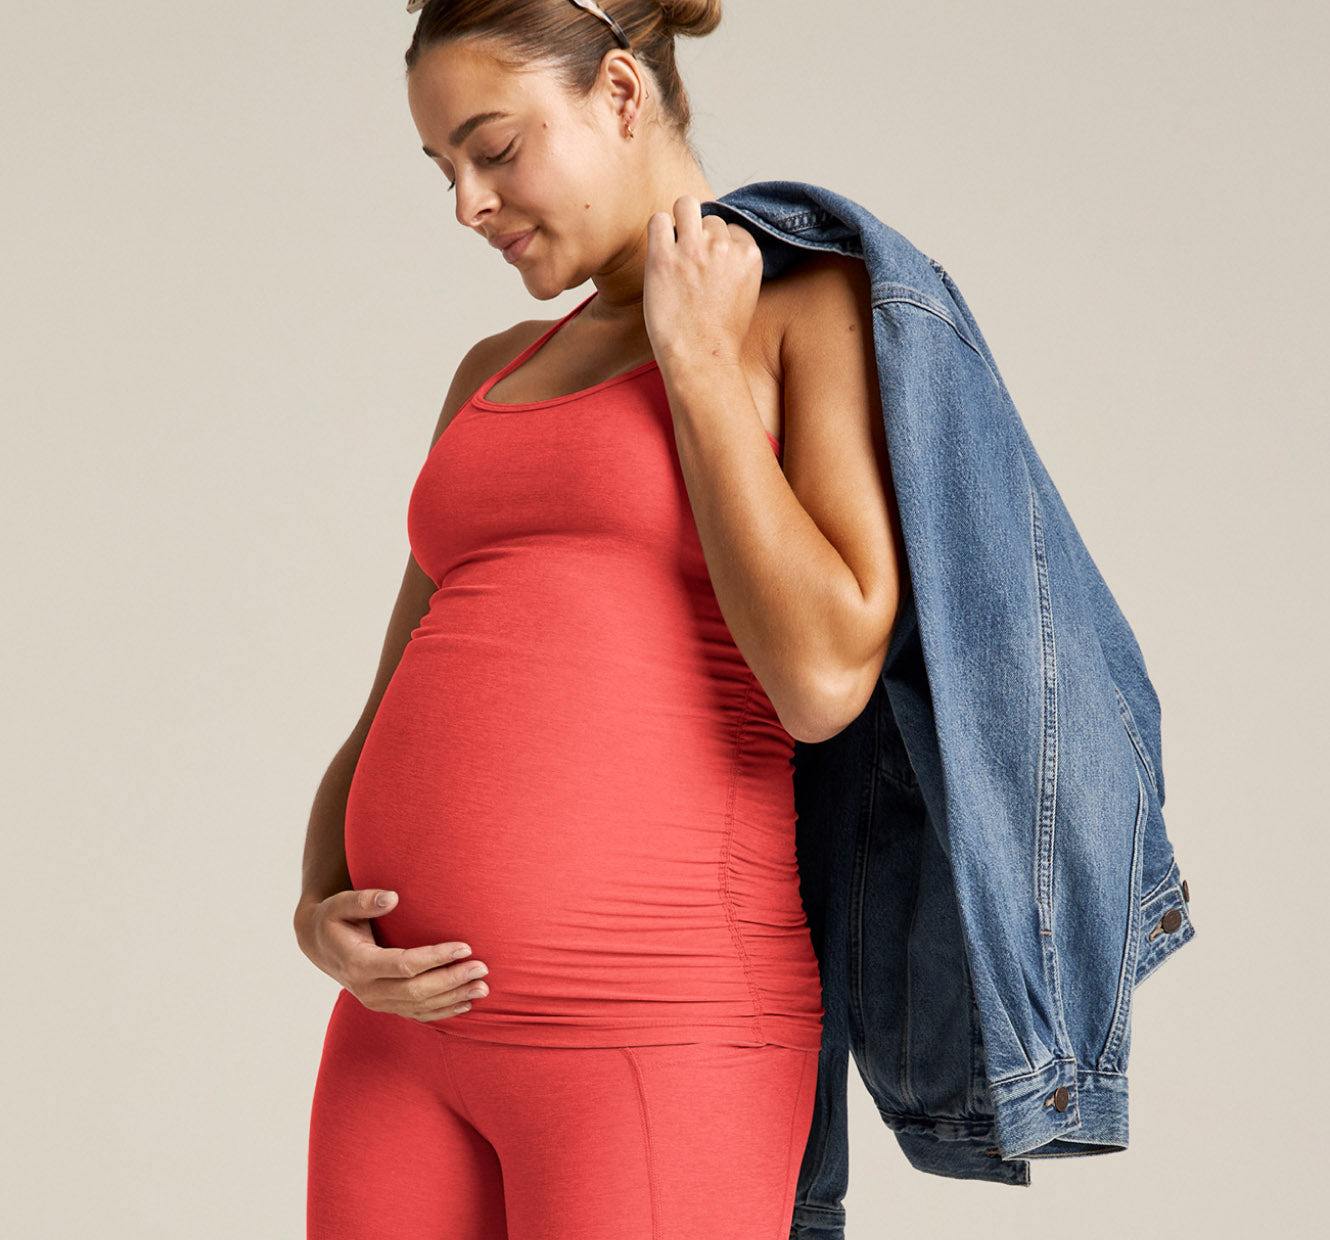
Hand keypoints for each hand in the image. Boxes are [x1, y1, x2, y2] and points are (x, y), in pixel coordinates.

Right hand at [294, 888, 488, 1022]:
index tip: (465, 946)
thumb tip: (393, 898)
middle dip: (452, 980)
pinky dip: (443, 1011)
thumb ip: (364, 899)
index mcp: (359, 964)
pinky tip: (466, 1003)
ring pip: (420, 1007)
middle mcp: (367, 989)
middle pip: (417, 991)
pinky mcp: (385, 1005)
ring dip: (454, 997)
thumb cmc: (334, 918)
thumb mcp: (340, 904)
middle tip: (483, 968)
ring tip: (483, 987)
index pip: (405, 966)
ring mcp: (376, 1002)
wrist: (320, 944)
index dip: (437, 957)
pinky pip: (417, 1014)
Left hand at [642, 194, 762, 372]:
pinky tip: (659, 251)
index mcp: (749, 254)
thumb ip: (737, 264)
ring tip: (674, 250)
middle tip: (690, 265)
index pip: (732, 227)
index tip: (710, 266)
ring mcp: (693, 249)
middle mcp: (723, 246)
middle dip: (699, 236)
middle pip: (709, 218)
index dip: (718, 244)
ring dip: (679, 222)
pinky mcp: (663, 257)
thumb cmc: (719, 335)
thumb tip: (721, 239)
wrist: (701, 360)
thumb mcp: (745, 293)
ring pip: (685, 206)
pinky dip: (658, 231)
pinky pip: (658, 220)